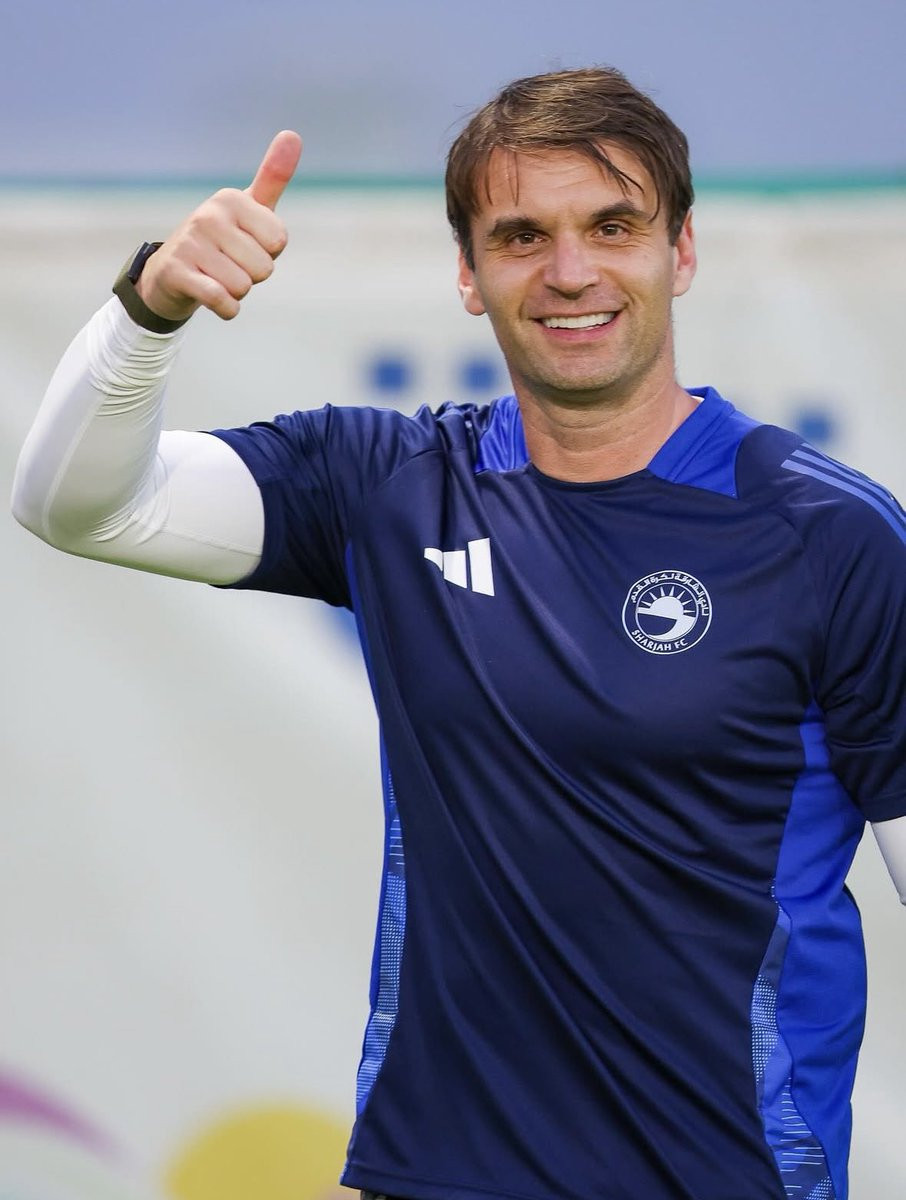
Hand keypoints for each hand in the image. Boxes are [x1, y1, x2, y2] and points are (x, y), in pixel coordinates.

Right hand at [135, 130, 301, 321]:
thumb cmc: (222, 241)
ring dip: (236, 293)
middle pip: (264, 268)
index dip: (268, 252)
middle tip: (229, 264)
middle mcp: (208, 216)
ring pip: (243, 287)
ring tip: (217, 277)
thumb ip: (272, 177)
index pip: (279, 241)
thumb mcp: (248, 208)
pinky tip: (215, 298)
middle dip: (251, 275)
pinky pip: (222, 301)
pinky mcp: (176, 272)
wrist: (171, 274)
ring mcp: (190, 243)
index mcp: (231, 199)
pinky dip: (226, 309)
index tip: (247, 245)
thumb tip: (292, 134)